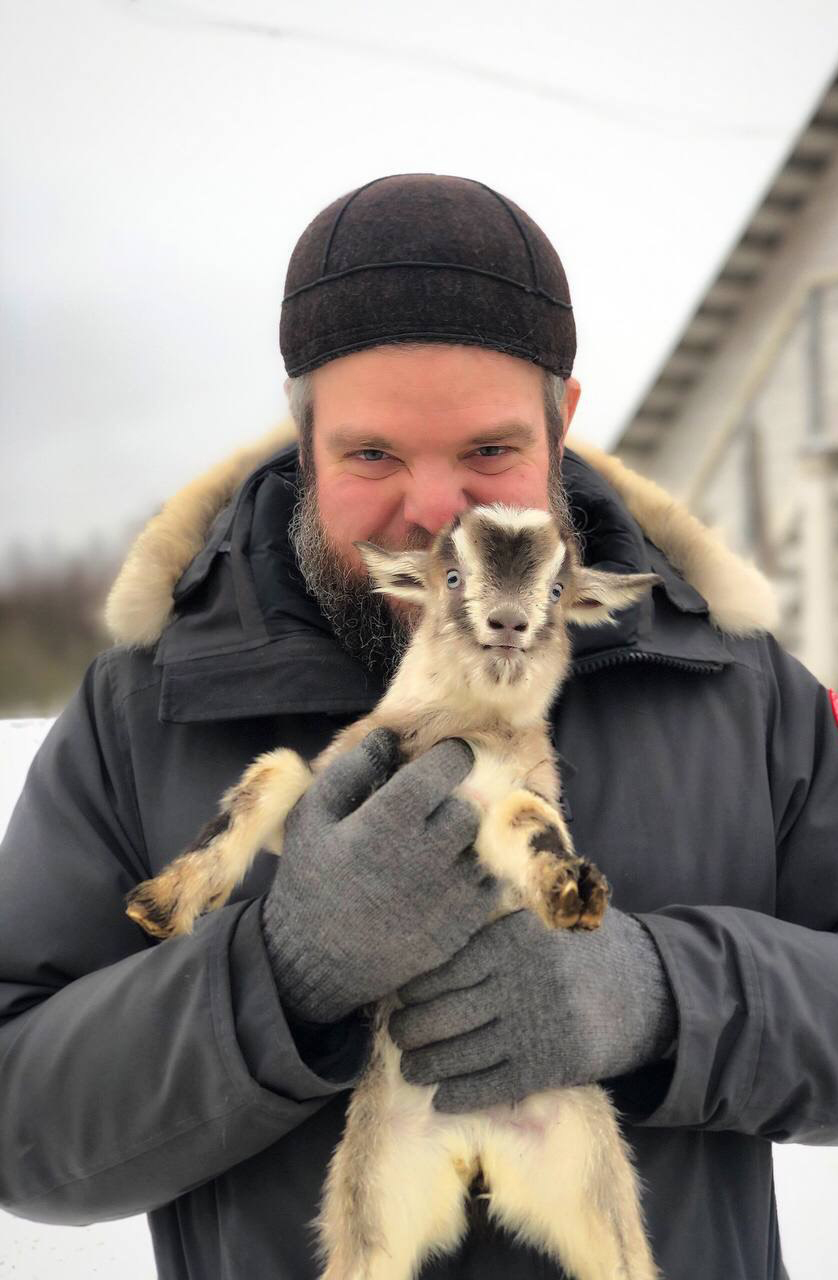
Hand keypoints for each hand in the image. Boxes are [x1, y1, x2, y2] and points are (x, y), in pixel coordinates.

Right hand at [261, 729, 498, 1022]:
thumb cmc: (309, 879)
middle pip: (470, 807)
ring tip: (437, 847)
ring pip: (483, 845)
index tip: (445, 759)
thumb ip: (350, 769)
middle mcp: (429, 852)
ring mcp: (450, 892)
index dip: (451, 757)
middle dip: (454, 803)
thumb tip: (388, 735)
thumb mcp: (312, 815)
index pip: (448, 766)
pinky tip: (446, 876)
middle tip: (431, 812)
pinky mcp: (461, 925)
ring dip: (466, 840)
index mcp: (390, 818)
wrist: (315, 961)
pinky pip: (490, 883)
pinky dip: (475, 874)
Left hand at [390, 907, 676, 1112]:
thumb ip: (497, 923)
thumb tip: (433, 930)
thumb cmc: (586, 949)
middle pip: (445, 1013)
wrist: (653, 987)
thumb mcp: (545, 919)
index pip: (444, 968)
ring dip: (427, 1066)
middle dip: (411, 1030)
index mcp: (513, 939)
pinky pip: (492, 1085)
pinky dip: (460, 1094)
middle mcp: (519, 982)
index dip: (414, 988)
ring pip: (462, 1052)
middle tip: (397, 1036)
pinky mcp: (551, 1065)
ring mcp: (534, 1026)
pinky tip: (442, 1098)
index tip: (399, 997)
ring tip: (411, 1068)